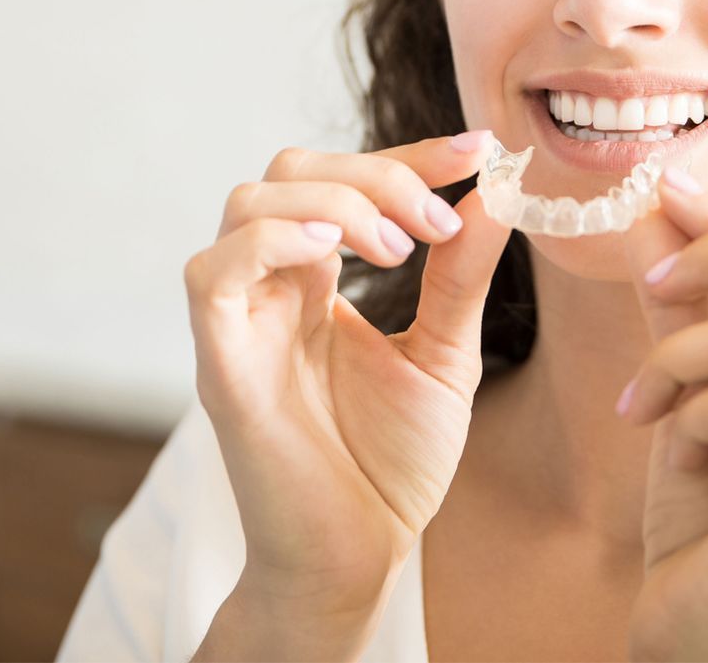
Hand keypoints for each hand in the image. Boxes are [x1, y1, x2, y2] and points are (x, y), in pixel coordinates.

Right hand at [183, 131, 513, 612]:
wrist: (361, 556)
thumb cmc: (390, 465)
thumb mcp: (444, 354)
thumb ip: (459, 275)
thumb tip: (495, 192)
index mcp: (316, 279)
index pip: (345, 180)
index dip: (407, 154)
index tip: (477, 151)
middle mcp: (270, 287)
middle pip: (290, 170)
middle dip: (374, 173)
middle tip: (437, 220)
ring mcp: (240, 319)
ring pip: (248, 201)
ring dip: (333, 202)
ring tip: (398, 248)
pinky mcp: (219, 361)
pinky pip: (212, 270)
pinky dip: (271, 240)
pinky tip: (334, 255)